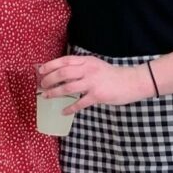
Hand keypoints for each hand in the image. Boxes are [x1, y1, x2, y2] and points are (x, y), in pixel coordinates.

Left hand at [36, 55, 152, 111]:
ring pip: (68, 88)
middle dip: (49, 79)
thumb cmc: (111, 74)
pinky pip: (80, 103)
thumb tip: (62, 72)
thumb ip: (81, 67)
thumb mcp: (95, 65)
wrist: (131, 82)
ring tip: (47, 96)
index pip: (64, 60)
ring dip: (55, 93)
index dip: (50, 65)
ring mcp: (92, 83)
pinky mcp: (97, 96)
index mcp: (86, 61)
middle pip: (63, 73)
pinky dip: (70, 108)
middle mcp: (88, 70)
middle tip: (42, 85)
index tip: (41, 71)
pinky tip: (63, 111)